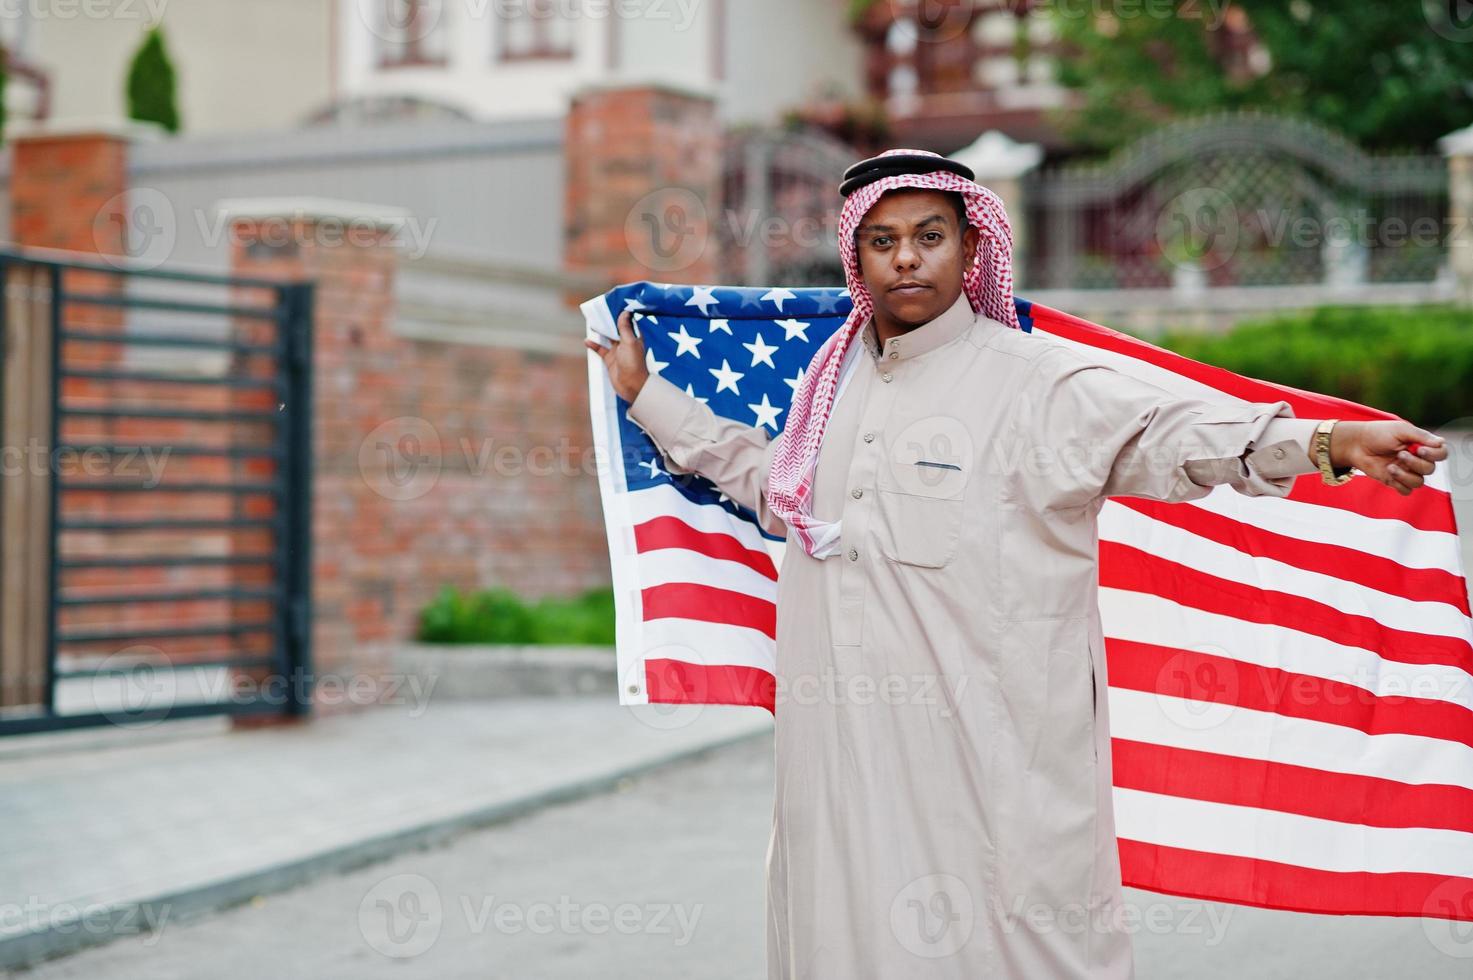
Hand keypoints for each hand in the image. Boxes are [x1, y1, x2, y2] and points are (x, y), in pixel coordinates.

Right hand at [584, 309, 650, 403]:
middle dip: (608, 320)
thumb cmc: (634, 364)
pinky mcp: (610, 359)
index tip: (613, 303)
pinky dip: (594, 345)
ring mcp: (617, 351)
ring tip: (592, 322)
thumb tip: (624, 312)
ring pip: (607, 338)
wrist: (631, 386)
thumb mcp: (629, 342)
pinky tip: (587, 340)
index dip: (621, 313)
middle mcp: (626, 342)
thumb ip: (625, 328)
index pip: (627, 321)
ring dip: (600, 331)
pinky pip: (600, 350)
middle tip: (599, 310)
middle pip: (616, 328)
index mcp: (634, 337)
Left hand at [1329, 420, 1448, 494]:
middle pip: (1430, 469)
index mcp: (1421, 446)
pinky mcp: (1394, 481)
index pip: (1441, 454)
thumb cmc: (1378, 433)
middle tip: (1400, 453)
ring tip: (1391, 466)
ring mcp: (1406, 471)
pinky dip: (1400, 484)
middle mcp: (1416, 460)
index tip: (1420, 449)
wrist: (1356, 444)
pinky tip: (1389, 473)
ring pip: (1419, 482)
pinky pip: (1406, 491)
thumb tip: (1441, 442)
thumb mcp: (1400, 430)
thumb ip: (1421, 436)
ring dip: (1406, 475)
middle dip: (1416, 463)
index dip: (1435, 454)